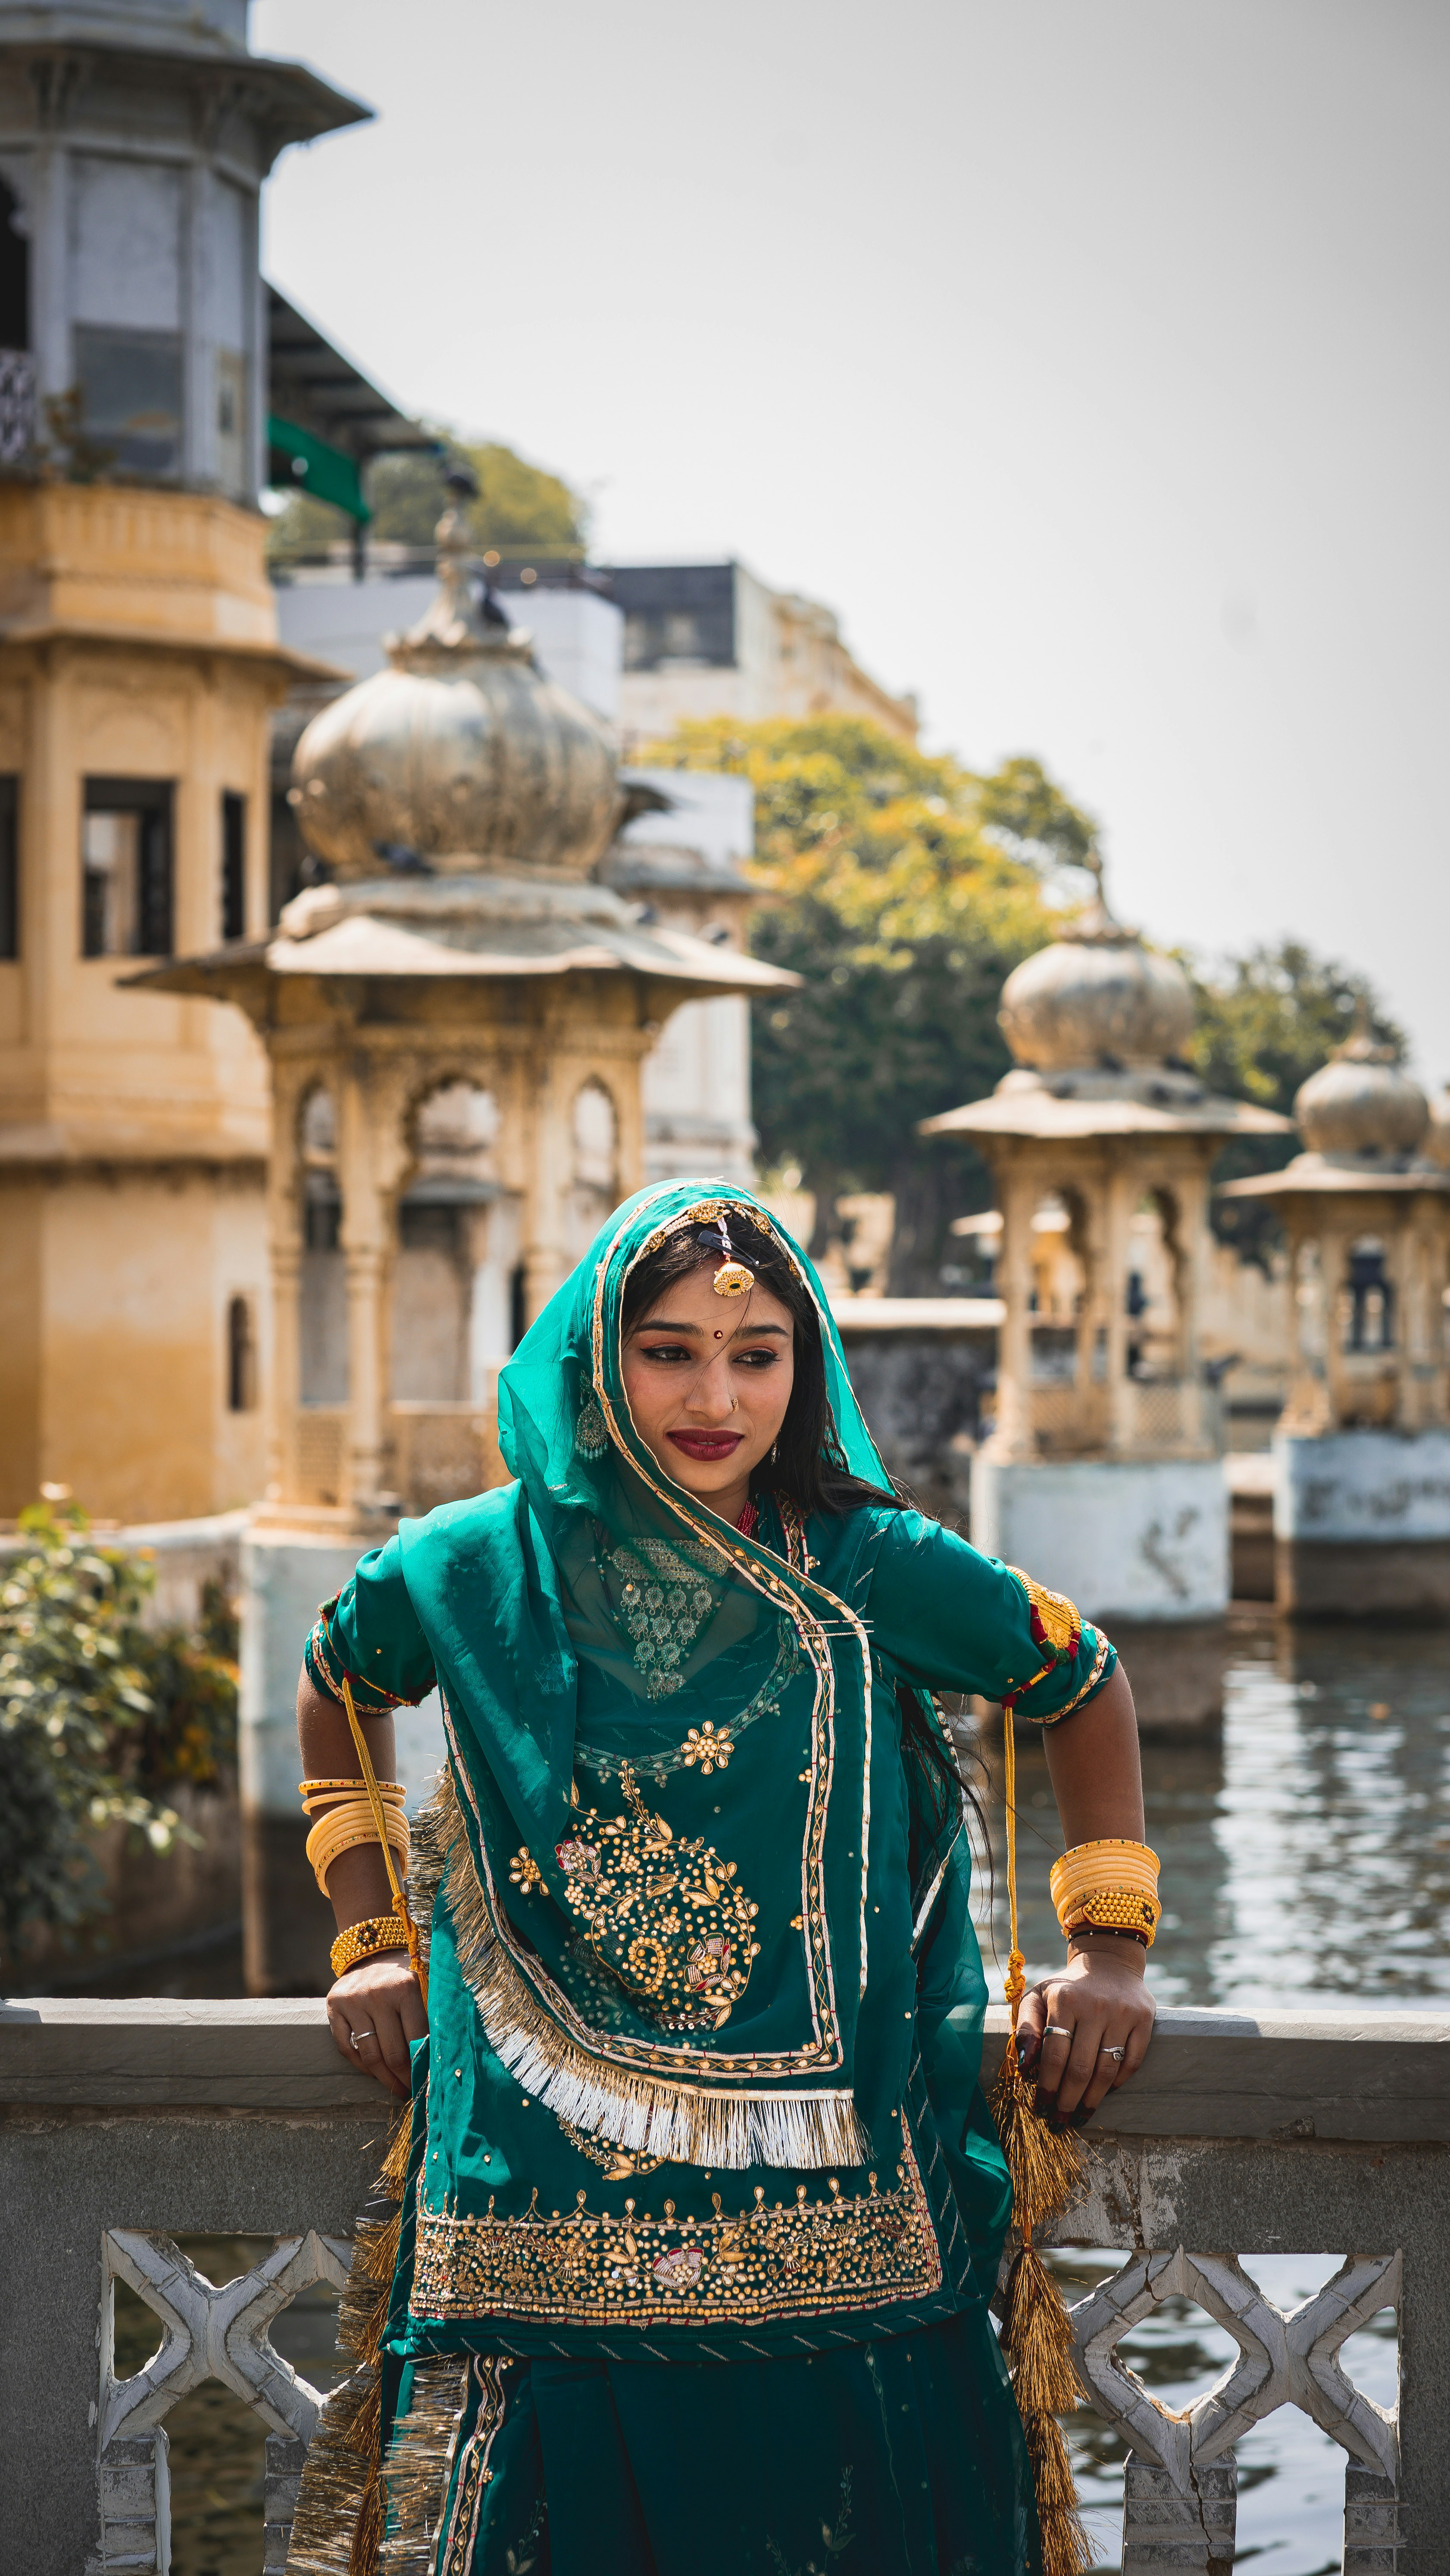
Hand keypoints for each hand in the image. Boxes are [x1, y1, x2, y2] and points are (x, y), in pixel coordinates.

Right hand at [327, 1954, 426, 2099]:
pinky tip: (373, 2072)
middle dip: (404, 2078)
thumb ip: (434, 2012)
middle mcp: (377, 1994)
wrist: (372, 1950)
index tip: (427, 2081)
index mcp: (405, 1988)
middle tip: (410, 2091)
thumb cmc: (405, 1975)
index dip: (422, 2065)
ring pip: (369, 2055)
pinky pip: (346, 2047)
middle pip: (392, 2052)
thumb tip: (446, 2052)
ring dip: (384, 2079)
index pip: (416, 2039)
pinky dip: (360, 2065)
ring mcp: (353, 2001)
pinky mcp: (334, 2006)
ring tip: (395, 2088)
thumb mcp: (424, 1983)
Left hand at [1014, 1938, 1155, 2124]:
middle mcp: (1095, 2006)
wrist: (1108, 1961)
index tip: (1041, 2106)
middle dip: (1068, 2100)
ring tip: (1080, 2115)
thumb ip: (1026, 2027)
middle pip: (1080, 2068)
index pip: (1054, 2054)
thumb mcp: (1038, 1997)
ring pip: (1107, 2069)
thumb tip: (1023, 2064)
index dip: (1047, 2085)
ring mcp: (1122, 2013)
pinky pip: (1132, 2061)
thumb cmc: (1067, 1988)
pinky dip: (1119, 2081)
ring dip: (1092, 2099)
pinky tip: (1105, 2091)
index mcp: (1064, 2000)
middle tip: (1060, 2121)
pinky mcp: (1144, 2019)